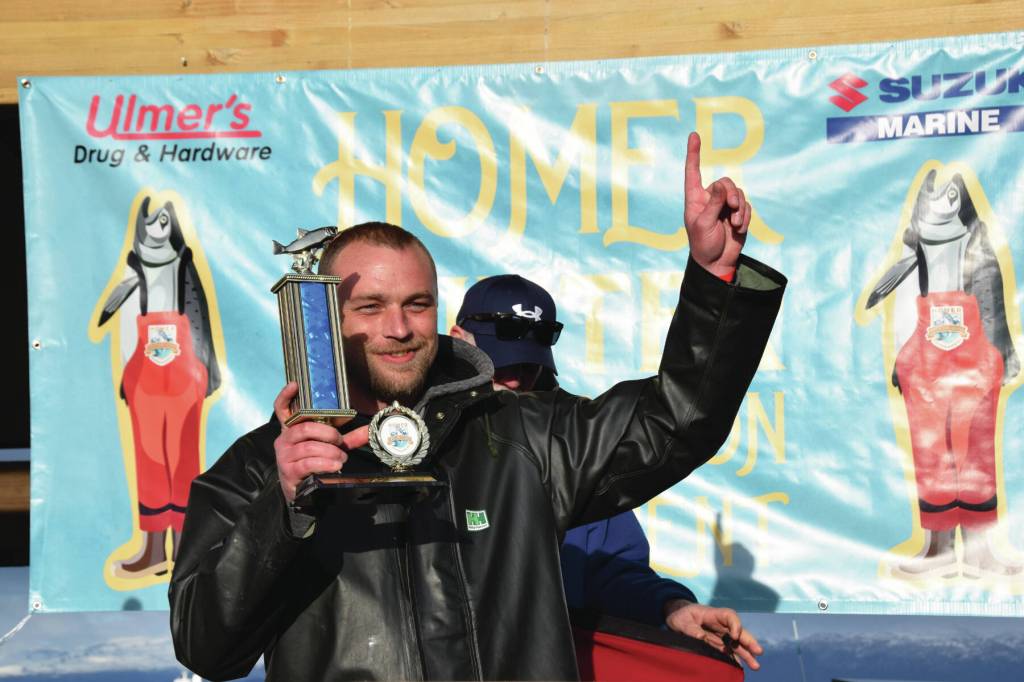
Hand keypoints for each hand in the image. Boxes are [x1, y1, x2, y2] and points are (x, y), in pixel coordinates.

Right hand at [273, 382, 368, 502]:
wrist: (302, 492)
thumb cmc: (314, 464)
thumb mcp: (331, 447)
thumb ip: (348, 438)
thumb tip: (369, 429)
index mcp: (291, 429)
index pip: (282, 408)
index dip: (285, 395)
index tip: (295, 384)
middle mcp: (284, 440)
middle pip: (305, 428)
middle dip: (328, 434)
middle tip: (340, 442)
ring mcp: (284, 455)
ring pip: (309, 447)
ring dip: (331, 452)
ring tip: (341, 459)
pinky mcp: (289, 471)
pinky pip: (308, 463)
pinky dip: (326, 463)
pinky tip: (335, 466)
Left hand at [663, 599, 762, 669]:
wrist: (677, 619)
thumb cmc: (680, 616)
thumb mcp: (682, 621)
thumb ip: (691, 629)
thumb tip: (701, 638)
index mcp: (713, 614)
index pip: (730, 616)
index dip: (735, 625)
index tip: (735, 636)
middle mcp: (720, 625)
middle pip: (738, 631)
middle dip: (748, 641)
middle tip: (758, 651)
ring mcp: (720, 635)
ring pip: (736, 643)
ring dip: (746, 653)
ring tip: (755, 665)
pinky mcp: (718, 644)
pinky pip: (729, 651)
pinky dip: (735, 659)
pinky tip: (740, 667)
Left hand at [683, 132, 750, 277]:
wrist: (717, 262)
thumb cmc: (703, 244)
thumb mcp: (704, 223)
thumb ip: (714, 203)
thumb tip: (723, 185)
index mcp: (695, 199)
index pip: (693, 172)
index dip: (694, 154)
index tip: (694, 135)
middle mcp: (709, 198)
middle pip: (725, 182)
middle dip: (731, 193)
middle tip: (732, 209)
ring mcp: (724, 205)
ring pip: (737, 193)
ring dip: (739, 208)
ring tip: (735, 223)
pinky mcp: (737, 213)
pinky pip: (746, 205)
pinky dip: (744, 216)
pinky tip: (739, 228)